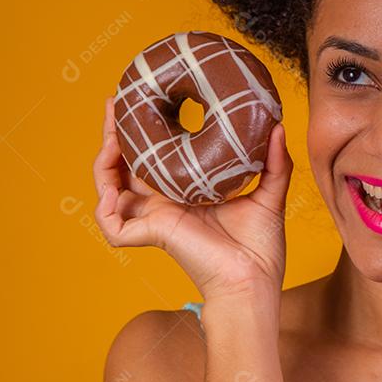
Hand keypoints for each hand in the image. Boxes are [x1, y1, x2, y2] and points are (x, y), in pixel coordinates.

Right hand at [92, 96, 292, 300]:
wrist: (254, 280)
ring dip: (103, 164)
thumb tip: (277, 126)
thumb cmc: (260, 248)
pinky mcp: (153, 235)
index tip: (142, 101)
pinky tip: (109, 192)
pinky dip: (103, 210)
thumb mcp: (270, 195)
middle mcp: (164, 203)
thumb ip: (274, 162)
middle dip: (114, 135)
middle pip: (125, 166)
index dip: (144, 131)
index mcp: (186, 191)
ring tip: (109, 139)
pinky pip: (113, 226)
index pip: (155, 157)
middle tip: (114, 104)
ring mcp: (155, 219)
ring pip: (110, 190)